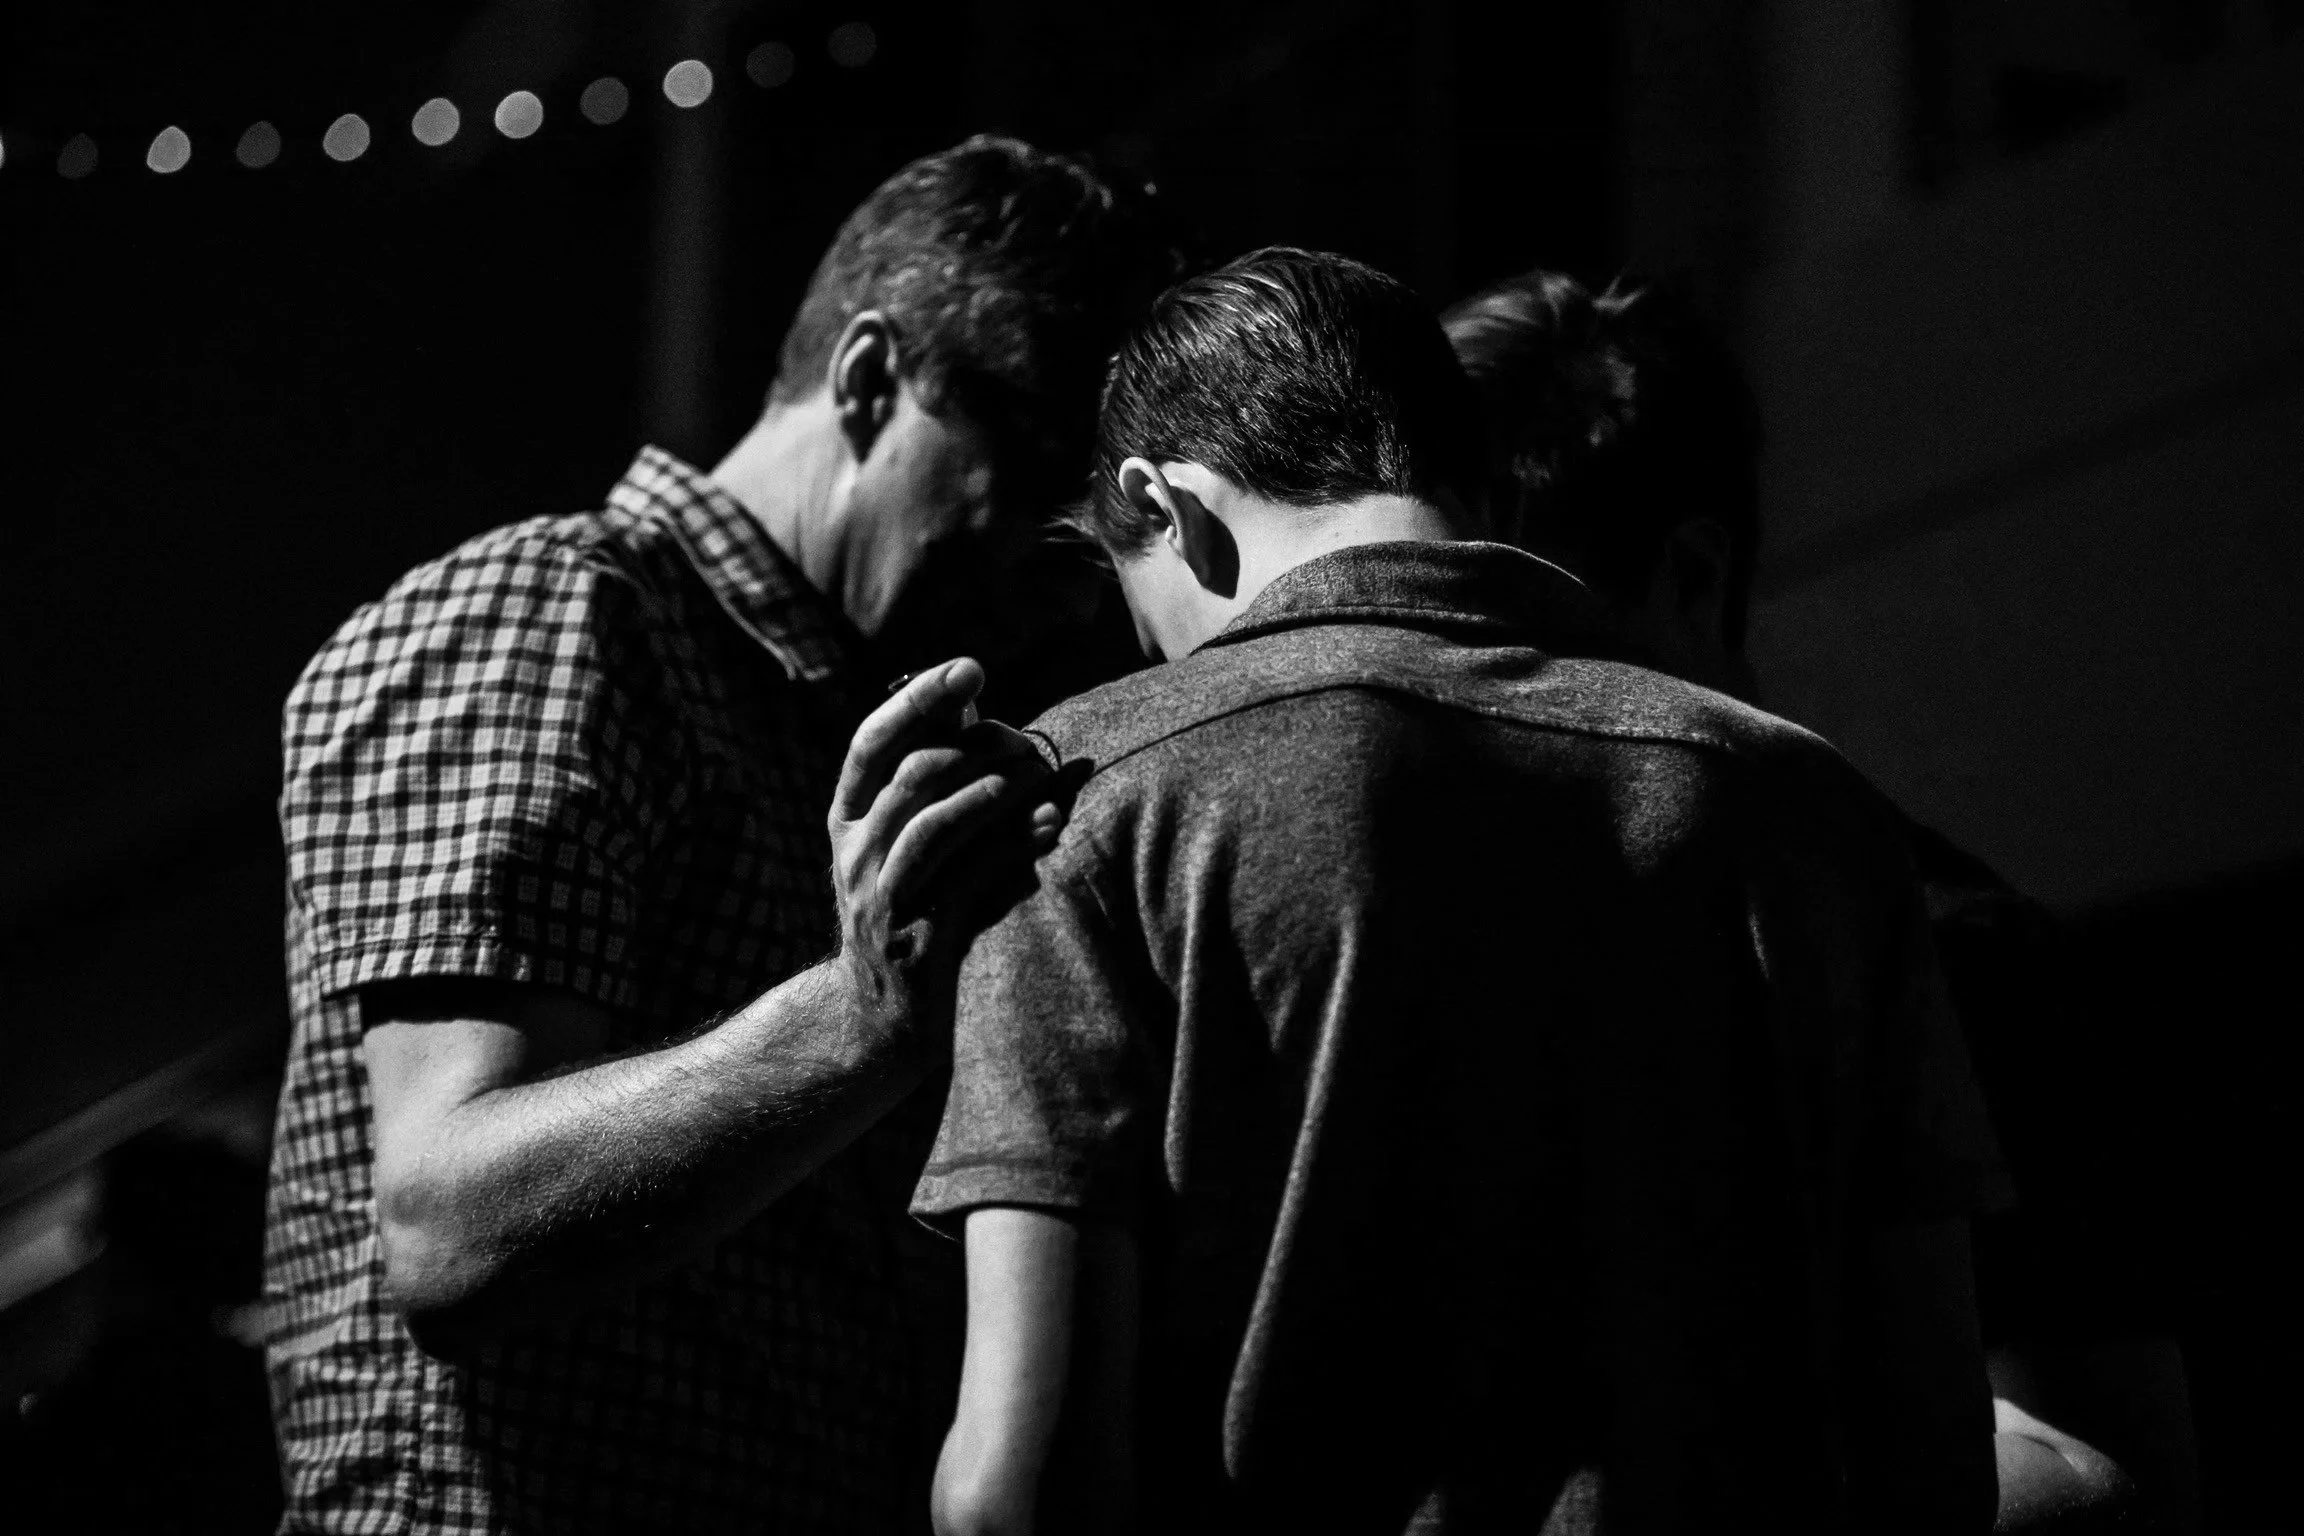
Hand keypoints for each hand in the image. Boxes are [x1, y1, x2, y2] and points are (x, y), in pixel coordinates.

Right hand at [828, 658, 1065, 1039]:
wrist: (880, 1020)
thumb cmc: (914, 907)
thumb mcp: (904, 843)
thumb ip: (931, 781)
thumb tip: (977, 708)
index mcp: (848, 817)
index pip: (872, 741)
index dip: (918, 698)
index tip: (970, 667)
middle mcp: (855, 853)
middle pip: (912, 776)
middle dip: (977, 748)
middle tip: (1027, 741)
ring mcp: (882, 899)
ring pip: (933, 825)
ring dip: (994, 792)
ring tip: (1039, 775)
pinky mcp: (918, 940)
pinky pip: (967, 882)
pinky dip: (1011, 848)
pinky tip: (1048, 825)